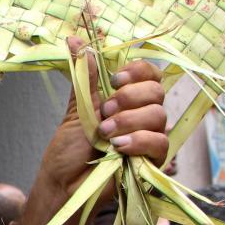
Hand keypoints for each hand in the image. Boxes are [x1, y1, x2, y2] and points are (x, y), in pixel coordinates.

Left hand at [37, 37, 167, 198]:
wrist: (63, 183)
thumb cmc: (68, 149)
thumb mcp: (76, 108)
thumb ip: (83, 76)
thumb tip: (75, 40)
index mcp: (125, 99)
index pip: (150, 74)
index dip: (138, 72)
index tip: (116, 79)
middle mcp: (140, 115)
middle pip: (157, 92)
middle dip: (130, 98)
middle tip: (105, 111)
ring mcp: (148, 138)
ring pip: (158, 116)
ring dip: (129, 121)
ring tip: (104, 134)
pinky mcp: (152, 161)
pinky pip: (160, 143)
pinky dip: (139, 141)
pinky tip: (119, 147)